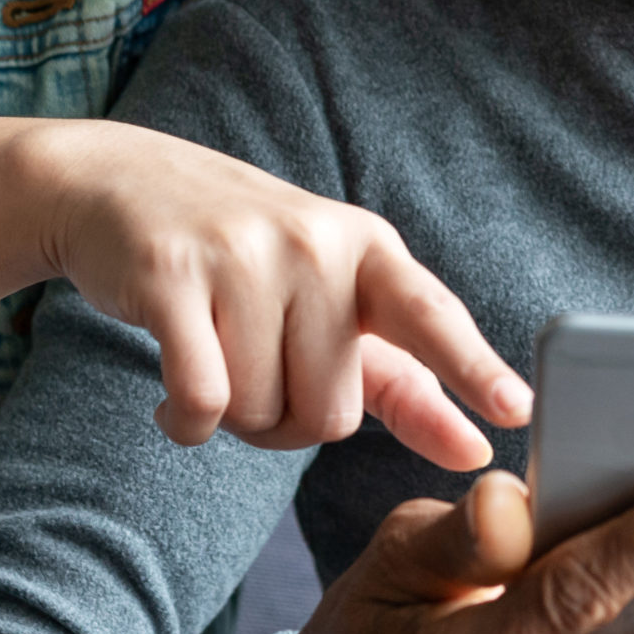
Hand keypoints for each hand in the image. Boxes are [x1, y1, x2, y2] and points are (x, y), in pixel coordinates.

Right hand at [28, 122, 530, 471]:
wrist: (117, 184)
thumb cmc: (241, 258)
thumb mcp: (331, 299)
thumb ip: (404, 381)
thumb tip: (478, 449)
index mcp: (367, 248)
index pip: (429, 314)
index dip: (472, 367)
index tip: (516, 410)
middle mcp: (314, 243)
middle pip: (329, 413)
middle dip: (287, 423)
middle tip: (254, 373)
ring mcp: (242, 255)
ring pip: (260, 413)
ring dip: (231, 417)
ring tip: (212, 359)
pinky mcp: (171, 274)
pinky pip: (201, 399)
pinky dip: (183, 423)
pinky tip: (168, 404)